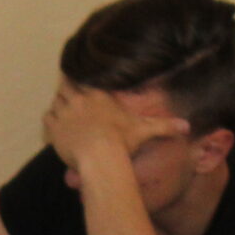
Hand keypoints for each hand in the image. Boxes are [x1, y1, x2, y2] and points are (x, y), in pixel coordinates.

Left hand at [41, 82, 187, 174]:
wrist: (101, 156)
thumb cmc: (123, 141)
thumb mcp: (145, 131)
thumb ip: (164, 126)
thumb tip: (187, 127)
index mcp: (99, 95)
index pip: (84, 78)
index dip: (80, 78)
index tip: (79, 80)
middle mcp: (80, 98)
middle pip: (65, 85)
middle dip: (66, 89)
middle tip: (68, 94)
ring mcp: (65, 111)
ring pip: (56, 100)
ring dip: (58, 105)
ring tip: (62, 111)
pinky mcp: (54, 127)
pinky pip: (47, 118)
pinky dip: (50, 120)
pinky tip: (54, 126)